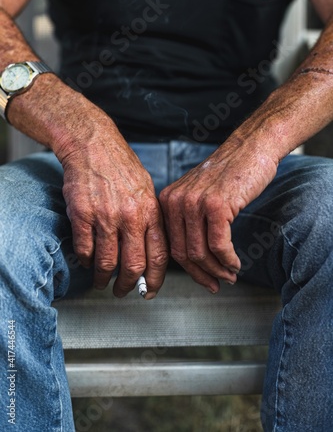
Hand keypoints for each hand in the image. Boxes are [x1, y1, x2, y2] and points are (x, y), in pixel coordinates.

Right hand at [56, 112, 167, 298]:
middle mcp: (131, 217)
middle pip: (133, 266)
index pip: (158, 256)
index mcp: (150, 212)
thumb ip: (150, 219)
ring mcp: (106, 216)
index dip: (155, 280)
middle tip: (123, 292)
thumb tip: (151, 251)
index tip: (149, 291)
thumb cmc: (121, 167)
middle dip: (128, 286)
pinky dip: (85, 261)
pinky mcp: (82, 214)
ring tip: (101, 281)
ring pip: (106, 262)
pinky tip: (87, 261)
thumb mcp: (147, 190)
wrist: (94, 146)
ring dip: (103, 278)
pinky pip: (84, 249)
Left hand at [159, 136, 277, 292]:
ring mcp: (194, 203)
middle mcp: (175, 201)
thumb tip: (192, 258)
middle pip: (182, 253)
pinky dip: (228, 260)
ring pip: (200, 252)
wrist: (250, 149)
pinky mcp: (216, 205)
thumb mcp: (198, 195)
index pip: (171, 245)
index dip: (187, 269)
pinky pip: (219, 245)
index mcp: (167, 200)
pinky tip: (236, 264)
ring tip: (229, 275)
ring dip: (217, 270)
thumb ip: (189, 220)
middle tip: (216, 284)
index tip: (202, 280)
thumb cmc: (229, 174)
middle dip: (201, 274)